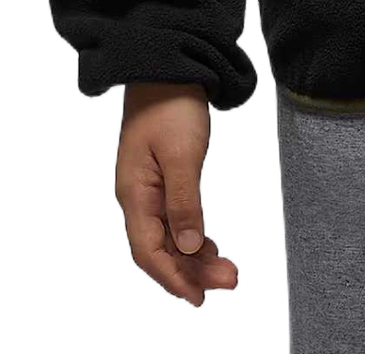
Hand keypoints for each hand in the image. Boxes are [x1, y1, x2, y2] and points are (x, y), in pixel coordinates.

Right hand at [115, 82, 238, 305]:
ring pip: (169, 236)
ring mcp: (147, 188)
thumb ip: (185, 202)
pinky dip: (192, 235)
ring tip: (227, 270)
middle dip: (191, 271)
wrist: (167, 65)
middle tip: (230, 281)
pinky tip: (209, 246)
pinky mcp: (161, 178)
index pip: (148, 251)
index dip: (172, 278)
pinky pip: (173, 219)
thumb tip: (190, 247)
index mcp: (134, 193)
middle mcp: (136, 196)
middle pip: (160, 249)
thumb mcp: (183, 154)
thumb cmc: (172, 104)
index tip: (199, 298)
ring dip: (195, 256)